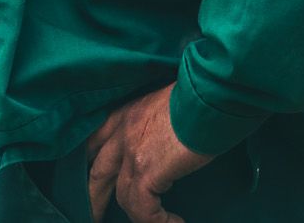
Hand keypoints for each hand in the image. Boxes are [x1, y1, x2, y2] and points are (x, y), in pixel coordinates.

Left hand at [83, 84, 211, 221]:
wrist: (210, 93)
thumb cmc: (200, 95)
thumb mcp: (166, 104)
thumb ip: (156, 122)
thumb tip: (166, 143)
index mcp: (125, 113)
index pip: (96, 141)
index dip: (93, 163)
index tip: (95, 178)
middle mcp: (122, 130)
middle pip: (97, 171)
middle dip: (95, 195)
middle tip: (95, 214)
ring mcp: (132, 150)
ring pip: (121, 195)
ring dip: (135, 215)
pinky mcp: (147, 169)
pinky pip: (142, 208)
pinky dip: (156, 221)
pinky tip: (174, 222)